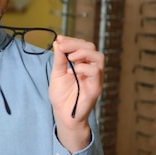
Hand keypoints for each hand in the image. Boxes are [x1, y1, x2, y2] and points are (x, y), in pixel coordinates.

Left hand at [49, 35, 103, 150]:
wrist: (63, 115)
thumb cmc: (61, 96)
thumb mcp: (57, 74)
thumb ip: (59, 59)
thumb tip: (58, 42)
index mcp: (82, 64)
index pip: (82, 46)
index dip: (71, 40)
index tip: (59, 39)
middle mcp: (90, 69)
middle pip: (91, 48)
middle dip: (76, 44)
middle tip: (63, 46)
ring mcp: (94, 78)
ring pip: (98, 57)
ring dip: (83, 53)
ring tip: (70, 57)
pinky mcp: (95, 87)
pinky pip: (96, 72)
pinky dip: (85, 68)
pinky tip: (74, 70)